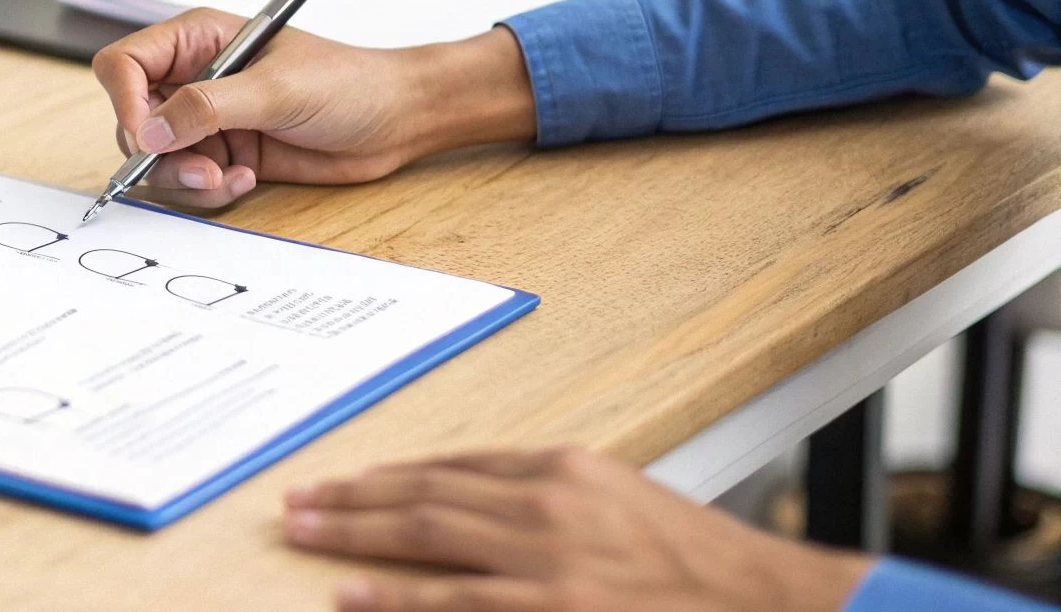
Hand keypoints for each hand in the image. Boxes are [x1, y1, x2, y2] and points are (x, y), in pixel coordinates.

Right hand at [90, 9, 534, 207]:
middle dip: (159, 155)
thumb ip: (211, 106)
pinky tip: (248, 178)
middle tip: (201, 170)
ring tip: (229, 177)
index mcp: (198, 39)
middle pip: (133, 120)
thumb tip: (153, 129)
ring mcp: (208, 118)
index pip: (125, 63)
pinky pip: (188, 182)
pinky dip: (209, 190)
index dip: (124, 102)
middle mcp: (194, 77)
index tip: (147, 139)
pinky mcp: (225, 153)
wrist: (394, 120)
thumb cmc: (347, 83)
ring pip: (157, 160)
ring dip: (185, 179)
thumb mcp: (278, 89)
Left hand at [283, 447, 873, 611]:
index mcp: (562, 467)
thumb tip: (480, 503)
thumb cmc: (694, 558)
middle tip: (300, 499)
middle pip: (426, 490)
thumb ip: (551, 497)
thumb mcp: (619, 502)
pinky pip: (455, 598)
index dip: (392, 473)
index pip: (455, 465)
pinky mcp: (551, 606)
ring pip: (427, 532)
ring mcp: (546, 555)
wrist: (763, 598)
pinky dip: (397, 595)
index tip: (348, 480)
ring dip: (356, 532)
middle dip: (355, 496)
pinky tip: (350, 592)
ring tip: (305, 530)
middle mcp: (546, 500)